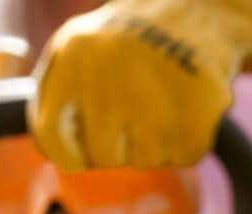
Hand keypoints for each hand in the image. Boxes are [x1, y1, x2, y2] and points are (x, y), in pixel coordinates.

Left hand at [29, 1, 245, 170]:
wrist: (200, 7)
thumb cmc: (131, 40)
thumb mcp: (78, 49)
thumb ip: (54, 94)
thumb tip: (51, 149)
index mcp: (73, 56)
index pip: (51, 136)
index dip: (70, 154)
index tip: (85, 152)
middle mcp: (108, 77)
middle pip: (102, 156)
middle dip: (118, 146)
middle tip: (135, 113)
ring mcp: (153, 100)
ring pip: (143, 161)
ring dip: (154, 142)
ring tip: (163, 102)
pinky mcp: (194, 118)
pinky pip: (181, 157)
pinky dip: (185, 141)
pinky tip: (186, 107)